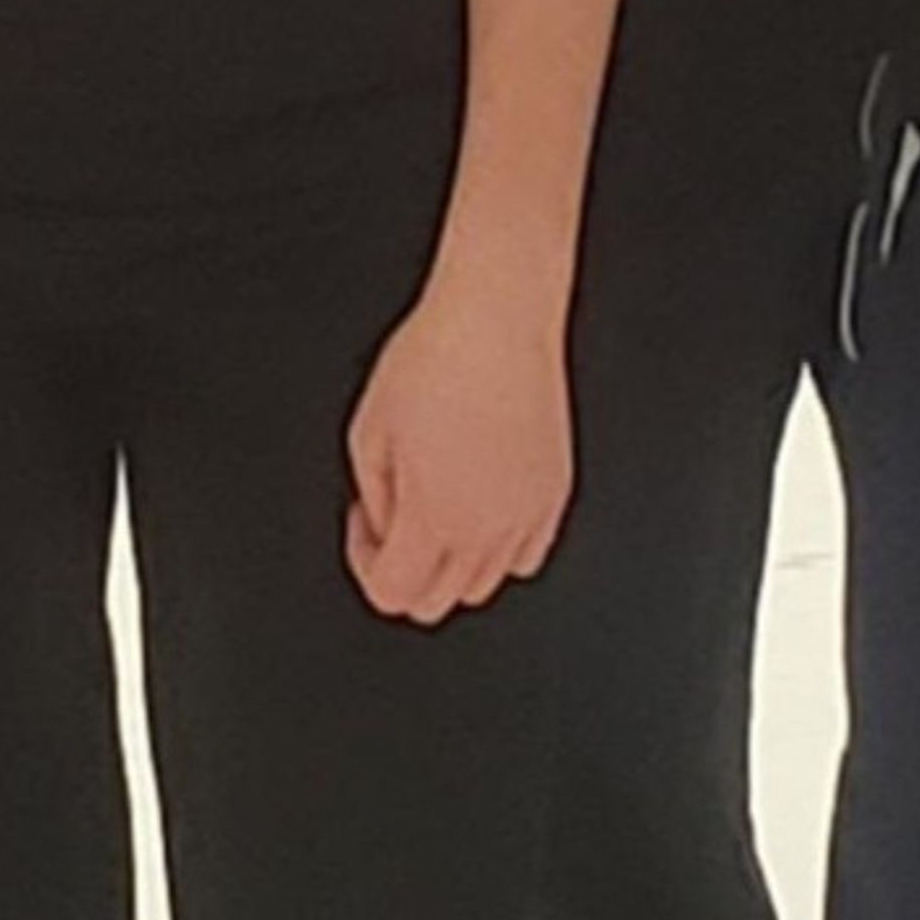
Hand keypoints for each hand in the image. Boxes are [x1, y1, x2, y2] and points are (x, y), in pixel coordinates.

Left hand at [344, 272, 570, 625]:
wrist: (499, 317)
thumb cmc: (436, 357)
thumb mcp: (368, 430)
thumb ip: (374, 498)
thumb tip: (386, 524)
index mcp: (433, 518)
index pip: (393, 594)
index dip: (364, 562)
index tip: (364, 524)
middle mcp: (486, 529)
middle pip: (437, 602)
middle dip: (405, 569)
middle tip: (393, 519)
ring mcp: (528, 515)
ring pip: (485, 585)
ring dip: (451, 561)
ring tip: (437, 506)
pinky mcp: (555, 492)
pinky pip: (526, 554)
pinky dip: (500, 549)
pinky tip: (480, 505)